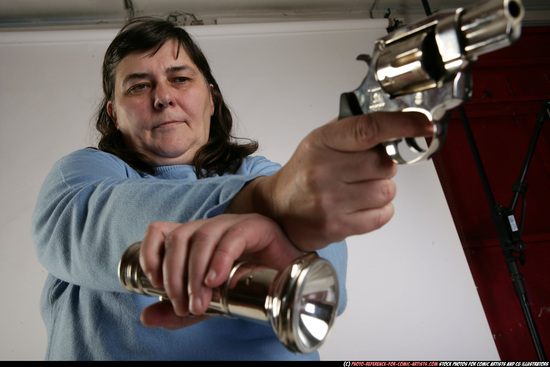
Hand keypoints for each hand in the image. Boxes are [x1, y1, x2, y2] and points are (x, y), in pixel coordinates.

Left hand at [138, 213, 302, 329]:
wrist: (291, 281)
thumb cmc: (249, 285)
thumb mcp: (208, 302)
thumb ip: (178, 309)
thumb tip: (146, 316)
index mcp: (195, 238)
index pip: (160, 231)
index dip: (151, 254)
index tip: (154, 282)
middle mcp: (210, 226)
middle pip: (178, 238)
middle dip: (174, 276)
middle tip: (183, 306)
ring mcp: (232, 224)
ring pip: (201, 237)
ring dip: (194, 273)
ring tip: (201, 302)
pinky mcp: (256, 227)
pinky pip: (232, 237)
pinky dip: (220, 260)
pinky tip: (217, 281)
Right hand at [228, 111, 431, 250]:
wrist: (277, 209)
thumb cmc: (303, 174)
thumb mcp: (320, 142)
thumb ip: (353, 129)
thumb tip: (395, 121)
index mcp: (322, 143)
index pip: (368, 129)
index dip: (402, 125)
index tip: (423, 124)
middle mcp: (324, 171)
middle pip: (385, 164)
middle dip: (384, 166)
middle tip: (366, 170)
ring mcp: (330, 201)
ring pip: (387, 190)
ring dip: (381, 189)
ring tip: (360, 190)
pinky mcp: (336, 226)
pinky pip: (383, 215)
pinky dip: (379, 210)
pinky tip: (360, 206)